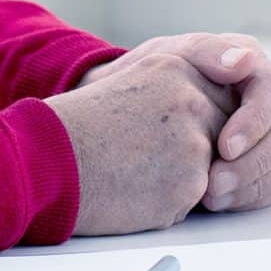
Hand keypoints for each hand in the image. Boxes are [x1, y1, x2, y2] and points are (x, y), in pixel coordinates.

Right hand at [44, 51, 227, 234]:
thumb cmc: (80, 127)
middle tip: (143, 155)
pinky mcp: (189, 184)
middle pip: (223, 136)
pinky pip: (192, 200)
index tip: (160, 135)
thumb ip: (180, 86)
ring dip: (178, 179)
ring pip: (209, 171)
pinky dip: (166, 203)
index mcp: (178, 66)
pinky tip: (133, 190)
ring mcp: (194, 143)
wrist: (47, 161)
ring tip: (133, 169)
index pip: (220, 101)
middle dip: (192, 154)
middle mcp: (192, 100)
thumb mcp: (133, 82)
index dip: (195, 126)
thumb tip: (219, 108)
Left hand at [104, 33, 270, 213]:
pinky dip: (251, 197)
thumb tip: (244, 61)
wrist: (140, 107)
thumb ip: (207, 52)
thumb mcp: (172, 55)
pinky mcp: (266, 162)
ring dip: (253, 185)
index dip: (254, 123)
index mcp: (252, 67)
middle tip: (216, 184)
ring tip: (213, 197)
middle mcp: (269, 100)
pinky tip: (220, 202)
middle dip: (252, 164)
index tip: (225, 147)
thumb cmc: (157, 77)